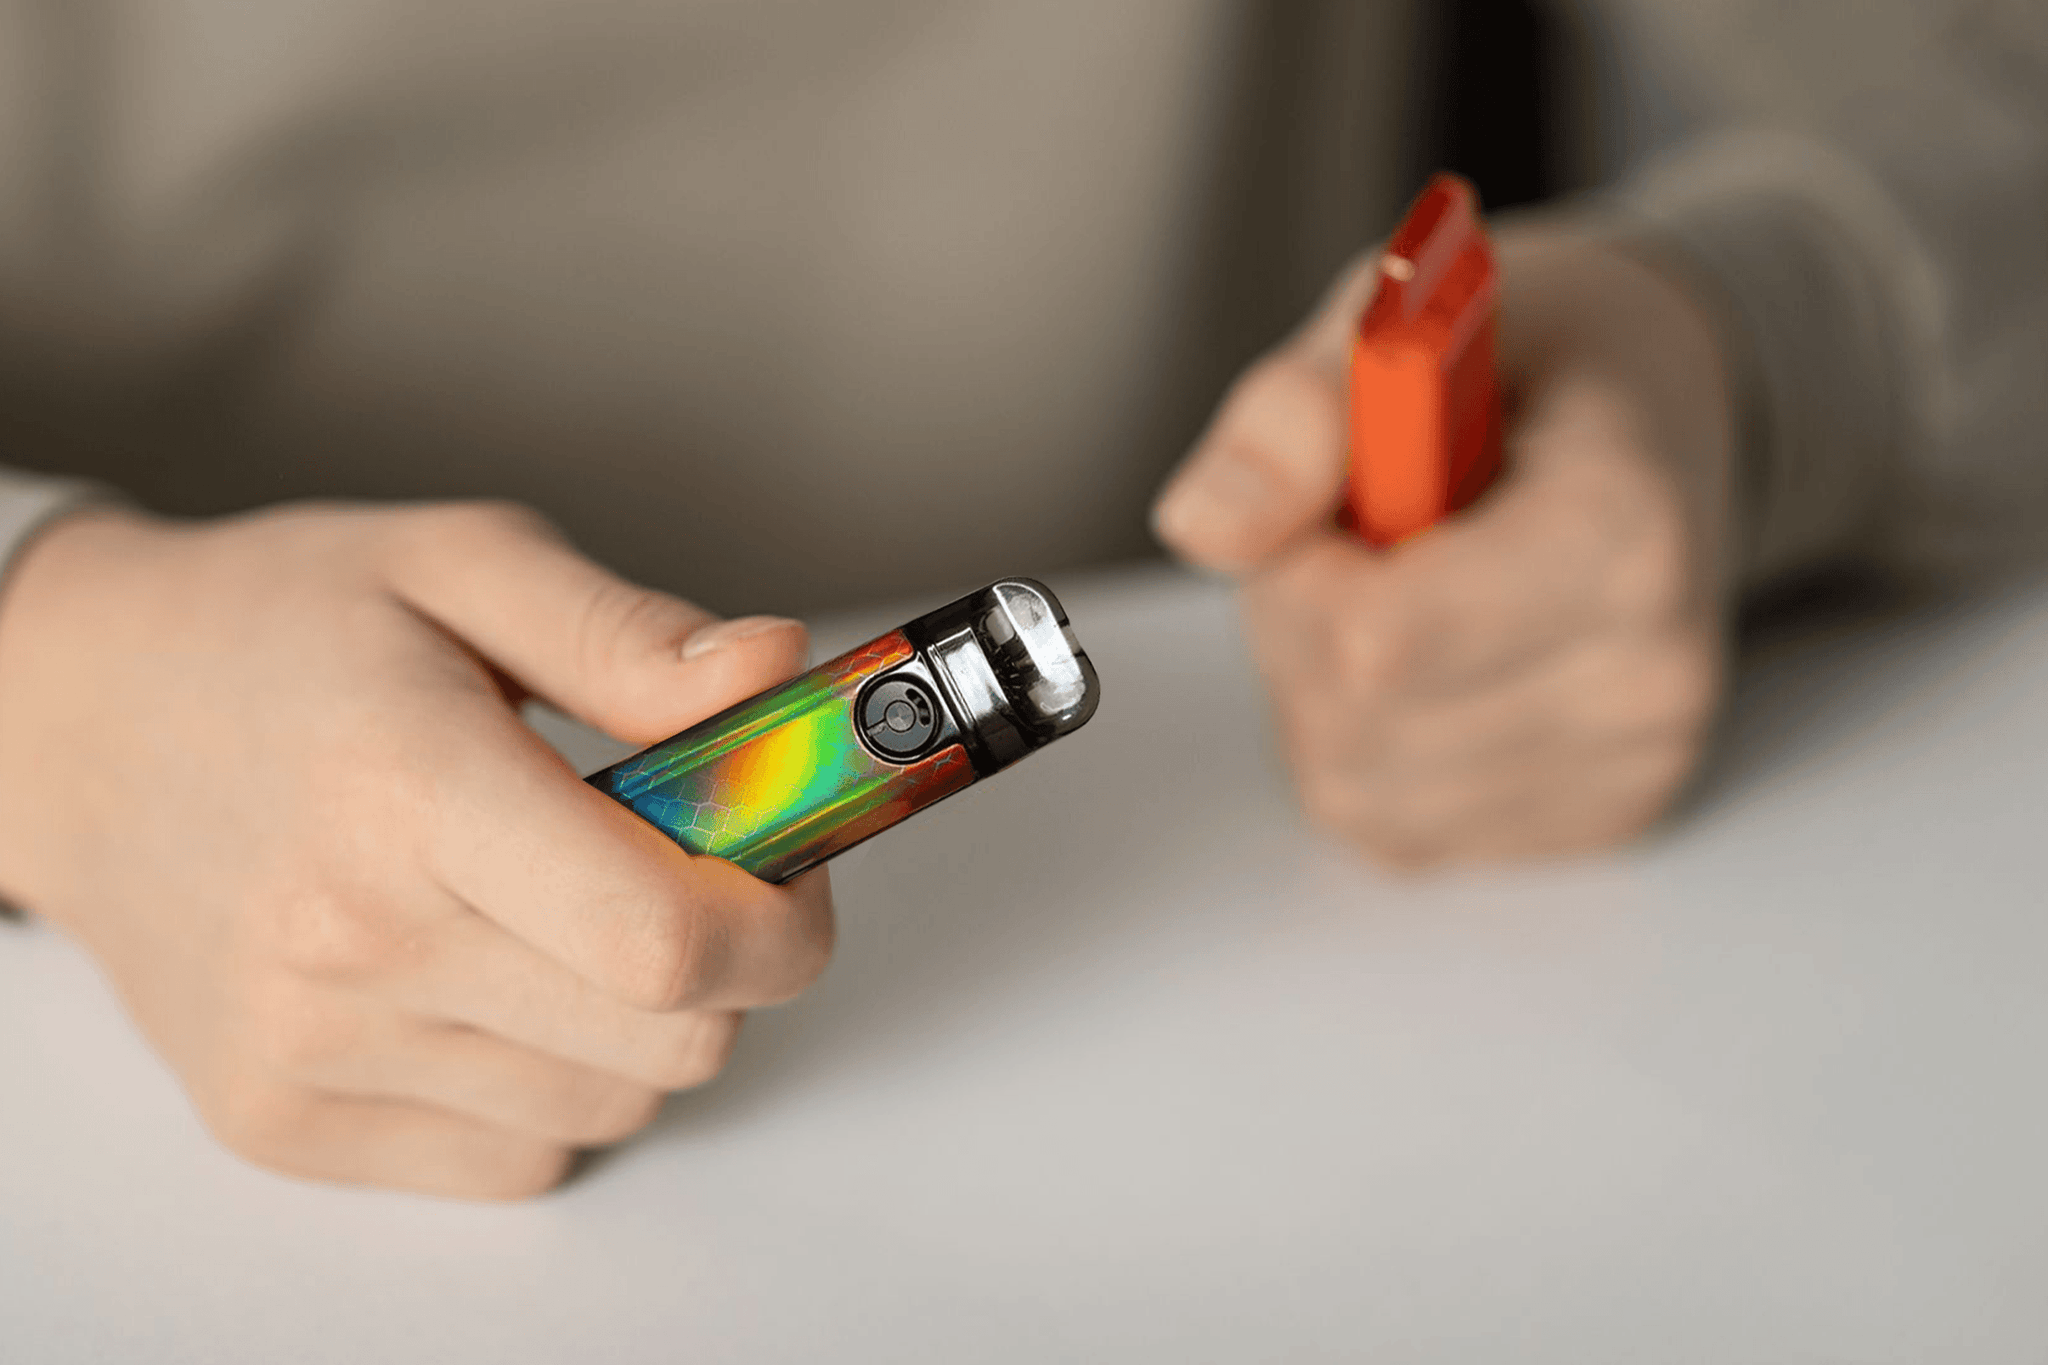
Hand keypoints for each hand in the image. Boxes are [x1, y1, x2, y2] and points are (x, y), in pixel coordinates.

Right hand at [0, 501, 831, 1197]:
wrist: (73, 722)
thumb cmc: (275, 629)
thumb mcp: (461, 564)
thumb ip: (631, 635)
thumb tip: (774, 675)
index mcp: (410, 785)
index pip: (664, 938)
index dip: (780, 917)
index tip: (789, 863)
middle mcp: (349, 941)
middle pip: (669, 1041)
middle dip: (732, 962)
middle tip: (688, 869)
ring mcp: (308, 1050)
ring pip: (611, 1107)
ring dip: (641, 1023)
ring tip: (569, 912)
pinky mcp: (282, 1121)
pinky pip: (520, 1158)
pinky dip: (552, 1084)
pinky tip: (495, 980)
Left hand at [1152, 220, 1735, 867]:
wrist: (1670, 423)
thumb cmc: (1543, 361)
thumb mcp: (1411, 316)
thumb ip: (1297, 411)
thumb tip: (1204, 525)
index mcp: (1621, 535)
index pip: (1375, 637)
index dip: (1299, 567)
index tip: (1339, 495)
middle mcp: (1647, 675)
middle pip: (1347, 718)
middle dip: (1301, 619)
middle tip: (1371, 530)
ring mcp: (1627, 767)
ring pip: (1350, 783)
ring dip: (1322, 687)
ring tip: (1405, 587)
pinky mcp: (1597, 824)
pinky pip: (1389, 824)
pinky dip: (1366, 745)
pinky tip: (1431, 661)